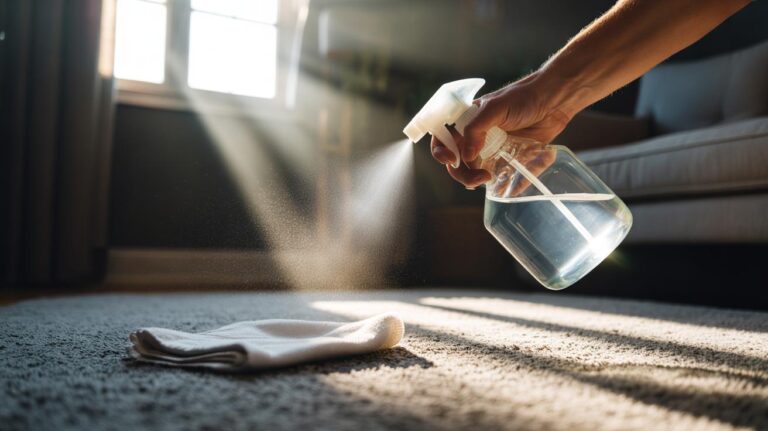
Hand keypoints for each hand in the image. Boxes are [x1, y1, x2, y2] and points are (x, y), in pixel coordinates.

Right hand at [431, 72, 573, 188]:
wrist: (554, 101)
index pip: (443, 140)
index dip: (440, 152)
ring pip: (476, 173)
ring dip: (477, 180)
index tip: (452, 160)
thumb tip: (466, 157)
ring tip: (489, 178)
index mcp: (467, 123)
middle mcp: (477, 139)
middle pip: (457, 163)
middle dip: (462, 173)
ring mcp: (493, 151)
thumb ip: (476, 129)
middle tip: (478, 176)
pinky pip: (502, 178)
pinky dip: (501, 187)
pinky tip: (504, 188)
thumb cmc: (523, 97)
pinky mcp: (511, 160)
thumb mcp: (495, 107)